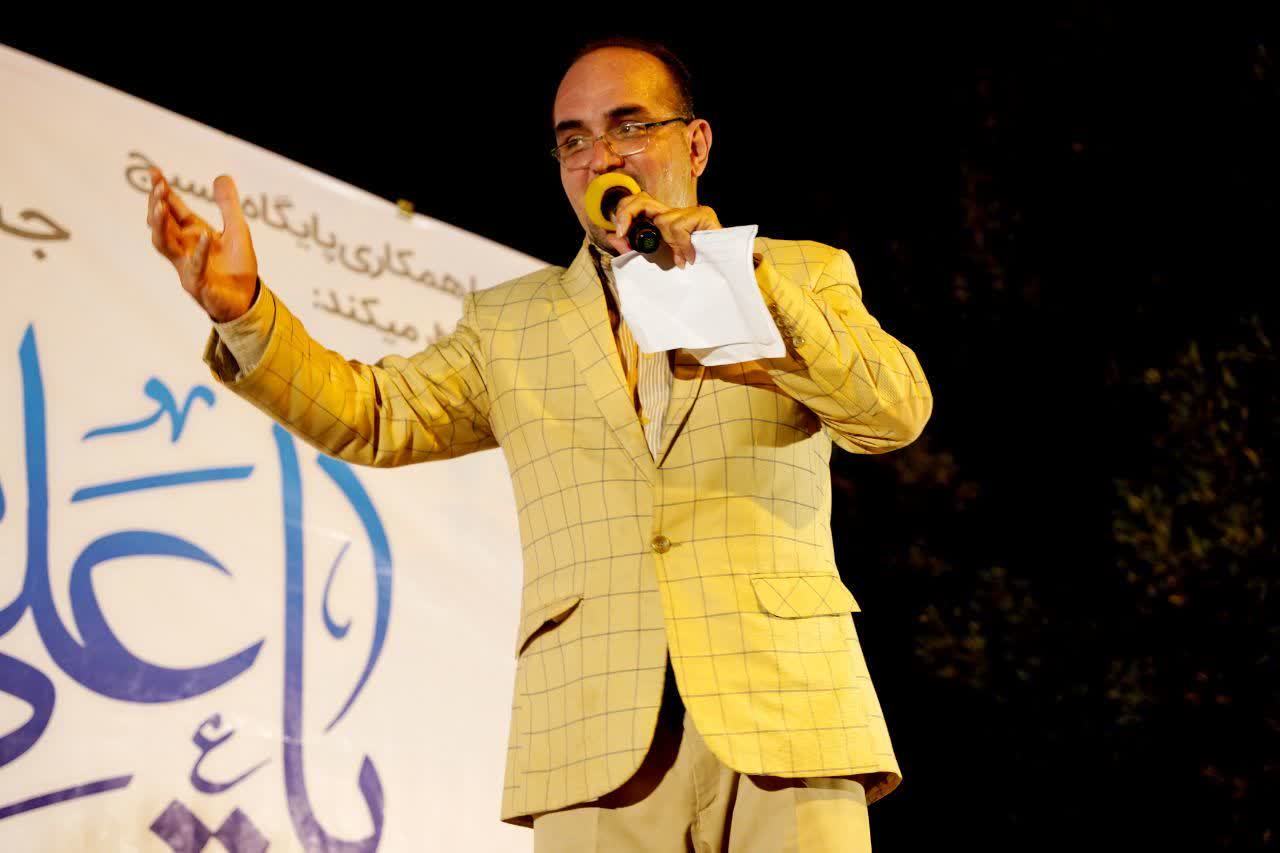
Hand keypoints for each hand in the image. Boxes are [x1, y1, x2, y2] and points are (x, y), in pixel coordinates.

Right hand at [146, 166, 258, 321]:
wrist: (248, 299)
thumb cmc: (238, 266)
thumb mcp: (237, 229)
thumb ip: (229, 205)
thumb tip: (222, 176)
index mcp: (191, 234)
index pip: (171, 210)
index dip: (162, 191)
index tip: (154, 171)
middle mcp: (184, 249)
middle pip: (161, 224)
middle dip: (157, 205)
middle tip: (158, 187)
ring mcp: (187, 267)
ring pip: (164, 245)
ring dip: (160, 225)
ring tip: (161, 205)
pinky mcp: (200, 284)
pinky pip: (195, 267)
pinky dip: (199, 251)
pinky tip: (204, 236)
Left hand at [607, 192, 720, 267]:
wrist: (722, 274)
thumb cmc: (691, 267)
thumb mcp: (656, 259)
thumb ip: (634, 249)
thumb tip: (611, 236)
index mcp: (661, 221)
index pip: (637, 203)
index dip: (624, 213)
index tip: (619, 234)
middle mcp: (674, 212)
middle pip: (642, 198)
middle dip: (628, 213)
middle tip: (624, 233)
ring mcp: (690, 212)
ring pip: (664, 220)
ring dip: (670, 243)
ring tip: (682, 258)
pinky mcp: (704, 215)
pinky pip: (681, 226)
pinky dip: (682, 244)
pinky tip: (690, 256)